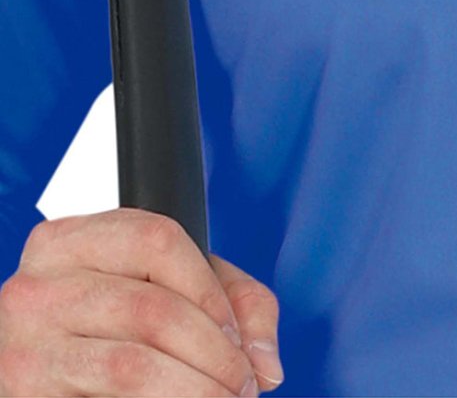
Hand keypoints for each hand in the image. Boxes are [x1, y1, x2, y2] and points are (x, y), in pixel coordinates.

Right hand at [0, 207, 282, 396]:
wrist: (44, 373)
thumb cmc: (116, 324)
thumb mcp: (176, 289)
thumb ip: (236, 303)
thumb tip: (267, 366)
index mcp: (71, 241)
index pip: (157, 240)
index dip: (211, 291)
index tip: (238, 336)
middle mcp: (38, 286)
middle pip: (152, 309)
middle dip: (215, 353)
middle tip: (243, 384)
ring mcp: (23, 344)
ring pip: (132, 365)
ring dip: (195, 390)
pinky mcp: (23, 397)